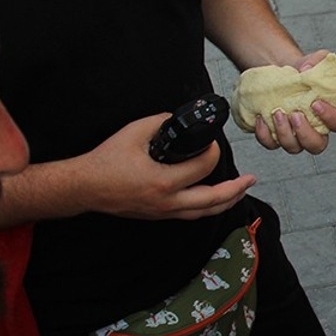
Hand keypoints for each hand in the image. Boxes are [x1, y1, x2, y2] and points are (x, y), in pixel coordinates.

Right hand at [82, 114, 254, 219]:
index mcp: (163, 181)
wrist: (84, 187)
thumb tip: (177, 120)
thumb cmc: (106, 161)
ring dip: (225, 202)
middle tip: (250, 179)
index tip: (211, 142)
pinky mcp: (158, 215)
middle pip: (213, 201)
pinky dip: (207, 208)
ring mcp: (163, 212)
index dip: (212, 152)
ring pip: (203, 213)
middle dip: (236, 190)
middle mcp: (167, 202)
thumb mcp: (134, 132)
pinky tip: (214, 200)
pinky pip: (190, 215)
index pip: (203, 168)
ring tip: (240, 192)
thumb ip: (161, 123)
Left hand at [252, 50, 335, 155]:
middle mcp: (316, 130)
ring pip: (294, 147)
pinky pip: (271, 144)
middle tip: (296, 115)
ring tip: (277, 112)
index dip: (331, 117)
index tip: (316, 103)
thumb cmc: (304, 71)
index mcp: (332, 114)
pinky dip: (265, 134)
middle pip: (317, 145)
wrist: (283, 73)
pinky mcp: (276, 136)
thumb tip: (306, 70)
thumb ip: (318, 61)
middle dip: (306, 134)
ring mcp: (295, 136)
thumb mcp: (315, 60)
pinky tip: (261, 118)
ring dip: (284, 133)